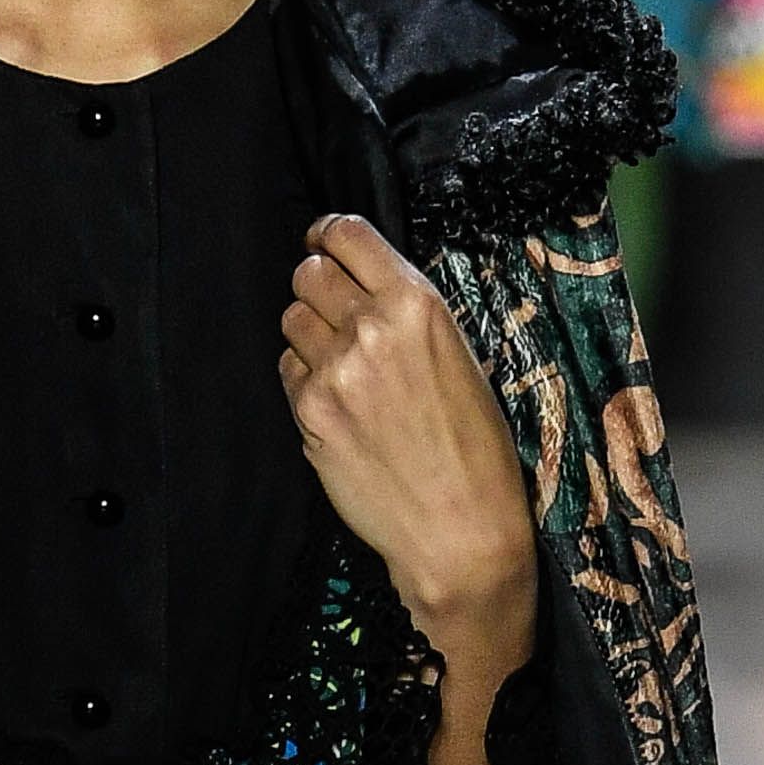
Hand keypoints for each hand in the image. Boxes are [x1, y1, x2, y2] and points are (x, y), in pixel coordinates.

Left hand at [280, 214, 536, 697]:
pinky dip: (304, 378)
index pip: (348, 233)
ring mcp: (333, 371)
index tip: (323, 242)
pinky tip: (337, 403)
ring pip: (291, 319)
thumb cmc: (476, 451)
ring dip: (308, 332)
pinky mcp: (309, 412)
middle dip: (317, 284)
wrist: (460, 531)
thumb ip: (410, 316)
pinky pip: (287, 371)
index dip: (327, 234)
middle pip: (308, 273)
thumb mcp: (461, 360)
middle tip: (334, 310)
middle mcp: (370, 328)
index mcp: (417, 304)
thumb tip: (364, 286)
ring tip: (341, 365)